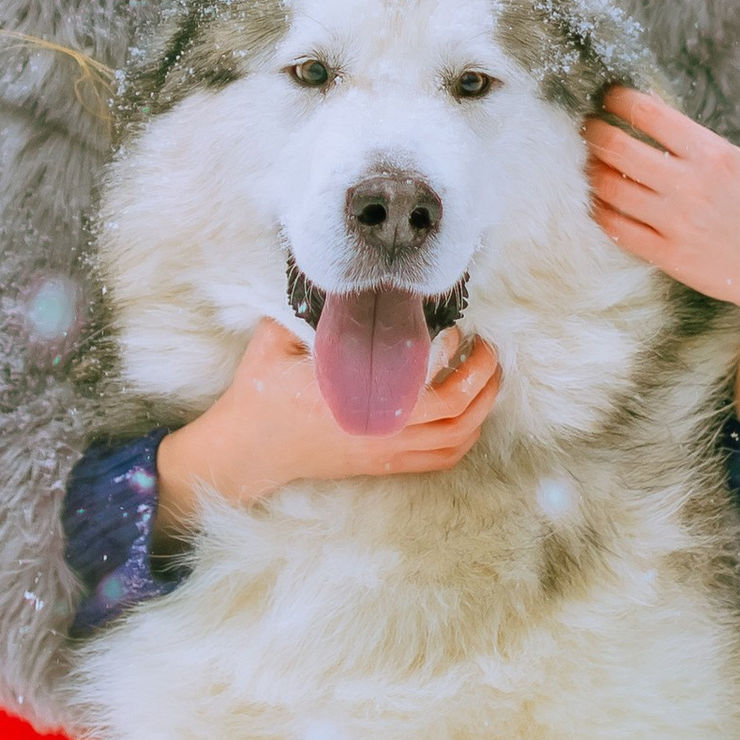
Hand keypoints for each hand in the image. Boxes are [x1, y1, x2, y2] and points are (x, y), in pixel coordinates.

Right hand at [154, 317, 502, 527]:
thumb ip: (308, 311)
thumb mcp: (276, 339)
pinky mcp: (383, 464)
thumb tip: (339, 275)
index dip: (448, 351)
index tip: (454, 326)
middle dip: (481, 375)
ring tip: (490, 375)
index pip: (419, 376)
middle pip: (453, 408)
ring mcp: (383, 450)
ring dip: (482, 406)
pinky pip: (440, 459)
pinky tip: (472, 415)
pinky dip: (465, 438)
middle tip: (487, 345)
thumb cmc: (262, 392)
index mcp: (352, 392)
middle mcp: (375, 426)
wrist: (249, 449)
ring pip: (455, 437)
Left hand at [584, 87, 739, 459]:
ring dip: (592, 170)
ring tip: (591, 163)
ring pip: (608, 187)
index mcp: (713, 155)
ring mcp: (677, 223)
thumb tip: (647, 118)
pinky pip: (615, 227)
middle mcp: (691, 186)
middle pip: (617, 147)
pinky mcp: (668, 256)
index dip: (619, 99)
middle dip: (594, 131)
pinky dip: (600, 209)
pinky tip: (600, 200)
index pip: (649, 113)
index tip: (609, 97)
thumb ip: (697, 145)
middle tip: (589, 127)